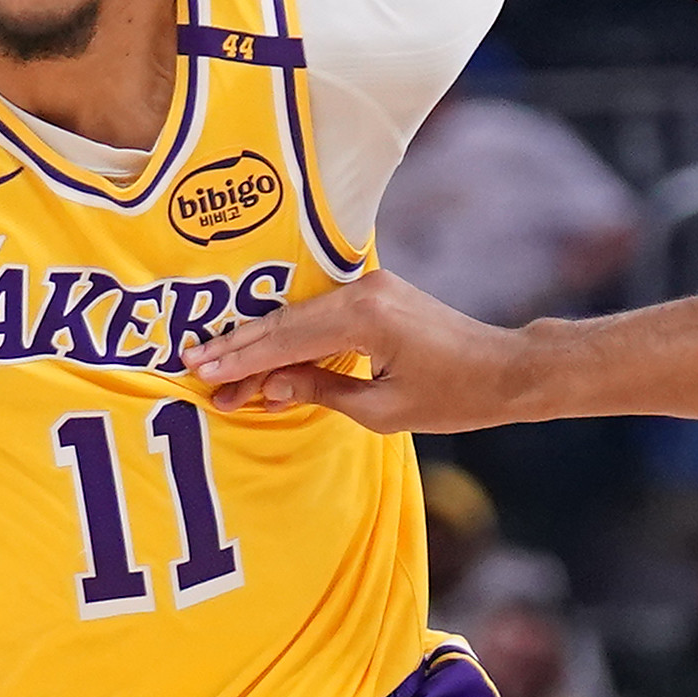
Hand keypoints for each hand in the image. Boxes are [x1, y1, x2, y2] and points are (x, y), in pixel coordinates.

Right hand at [185, 266, 521, 431]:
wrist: (505, 369)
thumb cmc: (454, 397)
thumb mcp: (383, 409)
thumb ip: (320, 391)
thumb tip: (267, 387)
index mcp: (364, 317)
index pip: (285, 340)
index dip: (240, 359)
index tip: (200, 373)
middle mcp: (362, 290)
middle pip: (283, 321)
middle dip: (238, 348)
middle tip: (192, 367)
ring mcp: (369, 287)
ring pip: (296, 316)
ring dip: (259, 343)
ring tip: (216, 365)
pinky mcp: (375, 294)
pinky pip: (317, 314)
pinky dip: (288, 336)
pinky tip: (260, 352)